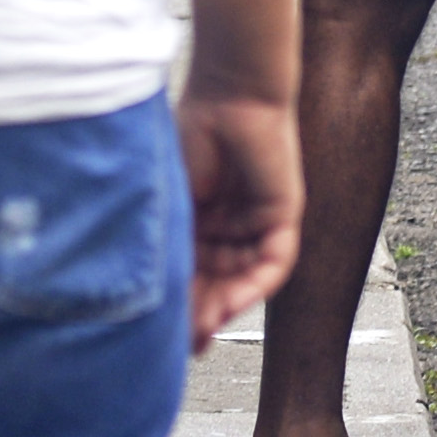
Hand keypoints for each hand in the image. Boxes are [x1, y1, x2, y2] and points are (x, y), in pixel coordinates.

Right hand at [180, 91, 301, 348]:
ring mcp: (256, 223)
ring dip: (225, 308)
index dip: (177, 309)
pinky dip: (253, 286)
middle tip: (184, 345)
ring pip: (243, 280)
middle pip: (217, 285)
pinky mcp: (285, 215)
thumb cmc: (191, 134)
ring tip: (203, 330)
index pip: (190, 277)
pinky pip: (274, 262)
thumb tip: (151, 301)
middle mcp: (229, 228)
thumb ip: (170, 248)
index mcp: (198, 222)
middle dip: (201, 317)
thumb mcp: (172, 203)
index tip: (159, 340)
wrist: (230, 91)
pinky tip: (231, 303)